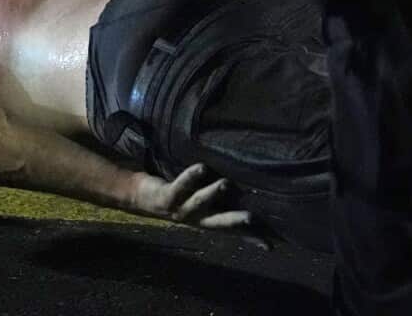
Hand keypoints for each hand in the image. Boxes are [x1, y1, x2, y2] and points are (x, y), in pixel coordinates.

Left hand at [129, 163, 252, 230]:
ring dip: (212, 194)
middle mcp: (196, 218)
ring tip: (226, 184)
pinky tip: (202, 167)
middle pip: (218, 222)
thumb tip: (244, 190)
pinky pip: (180, 186)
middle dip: (234, 222)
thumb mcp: (200, 201)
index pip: (233, 232)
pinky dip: (191, 176)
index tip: (271, 245)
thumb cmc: (179, 197)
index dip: (251, 238)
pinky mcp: (166, 197)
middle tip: (252, 218)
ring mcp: (180, 209)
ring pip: (199, 202)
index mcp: (207, 220)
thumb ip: (221, 200)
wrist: (140, 197)